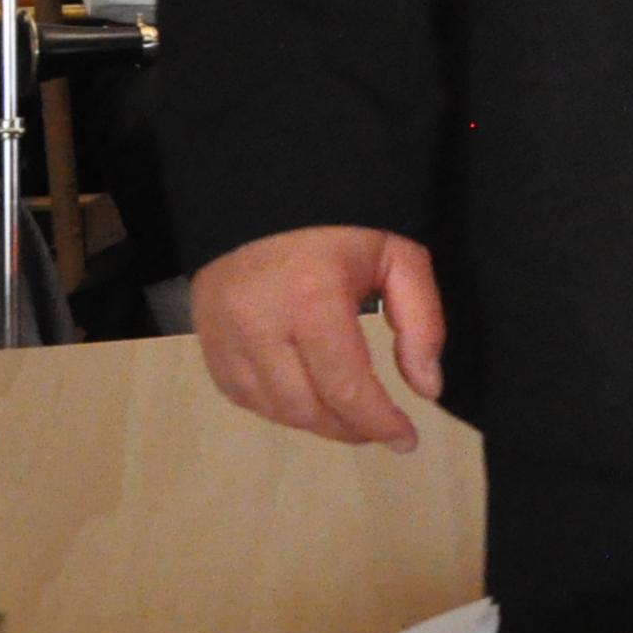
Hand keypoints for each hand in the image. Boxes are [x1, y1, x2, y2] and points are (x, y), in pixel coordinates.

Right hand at [195, 226, 448, 449]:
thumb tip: (426, 389)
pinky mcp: (205, 340)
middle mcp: (258, 325)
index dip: (378, 423)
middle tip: (383, 430)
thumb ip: (421, 322)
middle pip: (306, 408)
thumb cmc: (341, 222)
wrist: (266, 193)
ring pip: (272, 409)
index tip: (406, 439)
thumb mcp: (398, 255)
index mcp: (310, 300)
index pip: (345, 387)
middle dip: (351, 429)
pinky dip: (279, 407)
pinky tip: (309, 398)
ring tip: (352, 417)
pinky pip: (242, 396)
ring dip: (316, 423)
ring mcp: (223, 336)